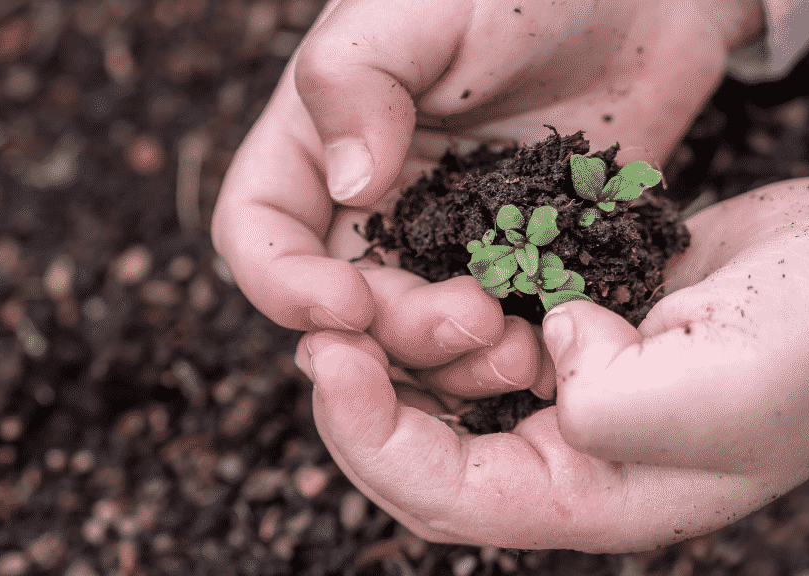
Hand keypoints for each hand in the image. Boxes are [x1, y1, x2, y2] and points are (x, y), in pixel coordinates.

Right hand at [212, 0, 762, 389]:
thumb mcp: (420, 8)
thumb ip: (357, 80)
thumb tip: (349, 186)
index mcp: (320, 143)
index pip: (258, 232)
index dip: (282, 284)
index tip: (345, 305)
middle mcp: (373, 204)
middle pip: (344, 306)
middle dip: (393, 332)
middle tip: (469, 318)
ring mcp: (446, 241)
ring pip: (416, 338)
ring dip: (451, 361)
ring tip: (515, 347)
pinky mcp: (515, 263)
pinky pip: (496, 331)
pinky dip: (512, 354)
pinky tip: (551, 347)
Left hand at [295, 177, 808, 552]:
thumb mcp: (724, 390)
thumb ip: (616, 404)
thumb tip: (548, 353)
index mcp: (594, 496)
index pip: (446, 494)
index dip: (371, 437)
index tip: (330, 360)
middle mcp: (568, 456)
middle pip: (424, 453)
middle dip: (362, 400)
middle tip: (318, 332)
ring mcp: (566, 393)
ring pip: (443, 395)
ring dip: (396, 355)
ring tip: (358, 304)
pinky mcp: (571, 333)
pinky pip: (481, 337)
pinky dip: (443, 315)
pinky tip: (421, 280)